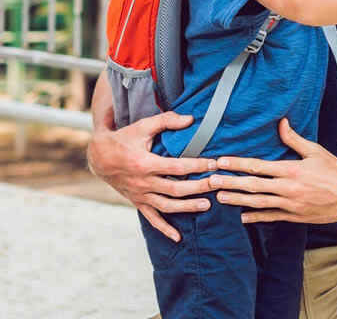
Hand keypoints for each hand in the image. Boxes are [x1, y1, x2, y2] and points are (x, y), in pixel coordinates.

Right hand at [87, 111, 216, 241]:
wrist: (98, 157)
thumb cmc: (124, 139)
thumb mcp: (143, 126)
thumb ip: (167, 121)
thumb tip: (191, 119)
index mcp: (145, 164)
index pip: (177, 167)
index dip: (197, 165)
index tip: (214, 164)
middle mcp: (143, 183)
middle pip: (176, 189)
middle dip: (199, 187)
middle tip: (218, 184)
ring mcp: (140, 195)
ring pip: (166, 206)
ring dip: (187, 207)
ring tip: (207, 205)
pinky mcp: (137, 202)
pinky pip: (151, 218)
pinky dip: (164, 229)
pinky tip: (178, 237)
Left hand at [212, 119, 336, 223]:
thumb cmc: (336, 171)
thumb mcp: (316, 151)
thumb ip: (295, 139)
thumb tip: (281, 123)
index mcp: (292, 170)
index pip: (258, 166)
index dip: (237, 163)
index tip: (221, 161)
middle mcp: (288, 188)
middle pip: (252, 185)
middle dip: (230, 182)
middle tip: (210, 181)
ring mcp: (290, 204)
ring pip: (257, 202)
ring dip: (237, 199)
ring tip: (220, 196)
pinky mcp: (295, 216)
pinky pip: (271, 216)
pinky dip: (255, 216)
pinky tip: (242, 216)